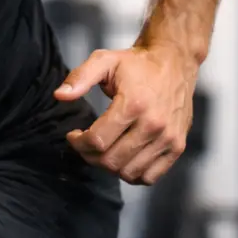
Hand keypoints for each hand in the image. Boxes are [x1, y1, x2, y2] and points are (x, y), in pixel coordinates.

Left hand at [53, 44, 198, 185]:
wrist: (174, 63)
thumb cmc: (136, 63)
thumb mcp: (104, 60)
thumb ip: (80, 77)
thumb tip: (59, 96)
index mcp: (134, 104)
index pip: (98, 140)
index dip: (78, 142)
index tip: (74, 135)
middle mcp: (154, 125)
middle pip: (111, 160)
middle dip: (89, 155)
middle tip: (85, 143)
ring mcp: (169, 138)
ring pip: (129, 173)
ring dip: (108, 166)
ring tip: (103, 150)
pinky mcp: (178, 147)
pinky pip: (150, 177)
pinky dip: (132, 174)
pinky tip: (123, 158)